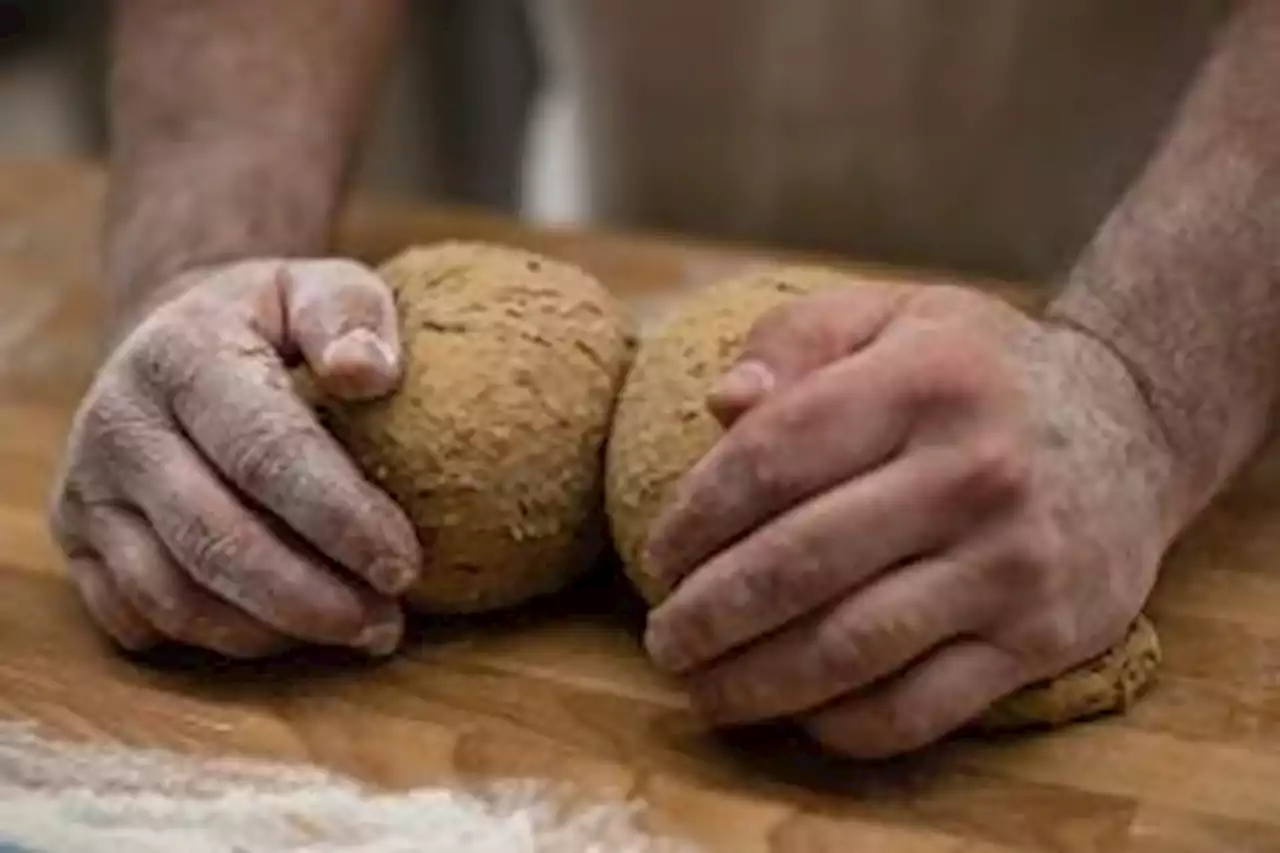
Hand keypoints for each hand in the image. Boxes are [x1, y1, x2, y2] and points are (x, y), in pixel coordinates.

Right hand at [50, 259, 421, 658]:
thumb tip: (371, 372)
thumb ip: (350, 314)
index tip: (404, 565)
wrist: (170, 341)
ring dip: (273, 633)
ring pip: (174, 595)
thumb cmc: (269, 322)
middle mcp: (118, 423)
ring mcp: (87, 488)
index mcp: (180, 354)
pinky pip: (142, 619)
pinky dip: (222, 640)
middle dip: (312, 599)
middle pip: (216, 539)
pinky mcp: (78, 541)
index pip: (264, 451)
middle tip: (388, 627)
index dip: (338, 518)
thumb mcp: (315, 288)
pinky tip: (290, 632)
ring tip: (359, 633)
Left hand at [642, 282, 1180, 757]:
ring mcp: (1011, 563)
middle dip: (706, 614)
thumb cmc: (978, 373)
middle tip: (663, 639)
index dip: (695, 516)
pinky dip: (841, 725)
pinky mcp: (1041, 638)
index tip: (659, 554)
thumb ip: (800, 341)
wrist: (1133, 429)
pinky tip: (796, 712)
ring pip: (849, 649)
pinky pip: (920, 708)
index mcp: (923, 381)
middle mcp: (973, 472)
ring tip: (703, 688)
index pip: (772, 456)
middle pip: (797, 564)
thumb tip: (721, 403)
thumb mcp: (896, 316)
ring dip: (754, 682)